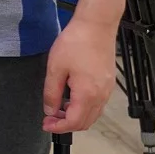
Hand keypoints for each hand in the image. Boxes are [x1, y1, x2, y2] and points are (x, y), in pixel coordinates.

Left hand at [43, 16, 116, 132]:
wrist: (96, 25)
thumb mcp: (55, 68)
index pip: (74, 122)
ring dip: (76, 116)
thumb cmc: (76, 43)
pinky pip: (98, 104)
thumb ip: (51, 92)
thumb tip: (49, 110)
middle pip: (85, 122)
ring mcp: (107, 89)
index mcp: (87, 94)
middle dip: (66, 124)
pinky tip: (71, 98)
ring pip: (93, 114)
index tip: (46, 124)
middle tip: (49, 118)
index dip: (58, 127)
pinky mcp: (108, 82)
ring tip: (58, 108)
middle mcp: (101, 95)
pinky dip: (84, 107)